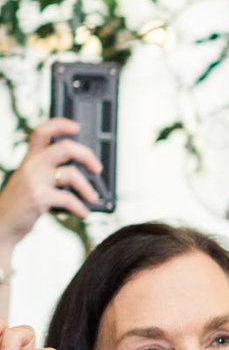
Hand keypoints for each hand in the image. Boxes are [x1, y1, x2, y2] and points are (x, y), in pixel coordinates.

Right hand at [0, 119, 100, 246]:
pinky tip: (84, 213)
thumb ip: (49, 174)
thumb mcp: (30, 182)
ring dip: (87, 188)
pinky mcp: (38, 197)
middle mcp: (31, 165)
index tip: (77, 126)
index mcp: (30, 158)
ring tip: (93, 197)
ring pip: (71, 174)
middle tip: (97, 168)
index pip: (42, 132)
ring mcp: (34, 180)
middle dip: (87, 155)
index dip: (60, 125)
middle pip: (65, 147)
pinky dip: (80, 207)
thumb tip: (82, 175)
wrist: (2, 224)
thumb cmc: (21, 204)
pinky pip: (68, 199)